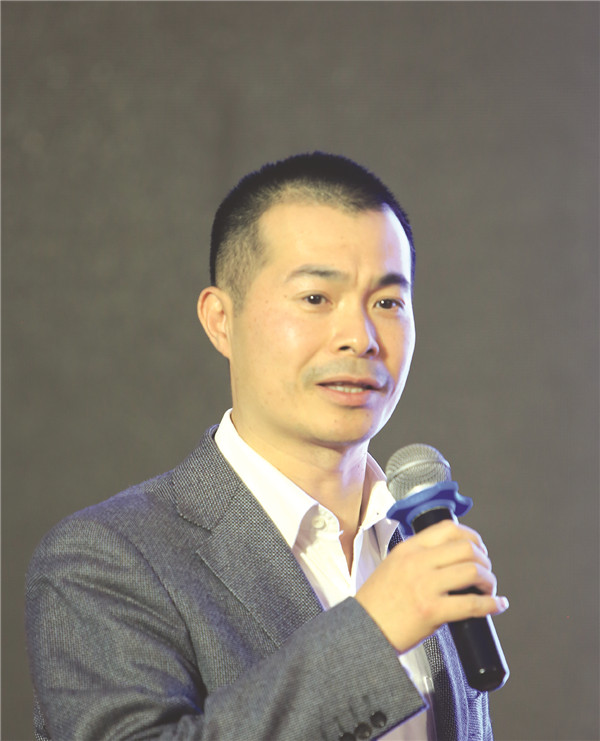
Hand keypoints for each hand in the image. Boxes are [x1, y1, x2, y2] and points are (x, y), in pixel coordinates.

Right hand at [355, 519, 508, 653]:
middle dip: (484, 560)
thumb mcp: (393, 565)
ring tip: (488, 589)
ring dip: (489, 580)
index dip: (472, 536)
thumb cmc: (377, 602)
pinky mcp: (432, 611)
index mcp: (409, 549)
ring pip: (473, 571)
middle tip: (486, 572)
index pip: (449, 528)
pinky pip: (472, 604)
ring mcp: (425, 586)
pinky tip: (496, 606)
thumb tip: (450, 559)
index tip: (478, 548)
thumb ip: (417, 557)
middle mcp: (418, 562)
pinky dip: (491, 604)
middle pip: (466, 548)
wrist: (362, 630)